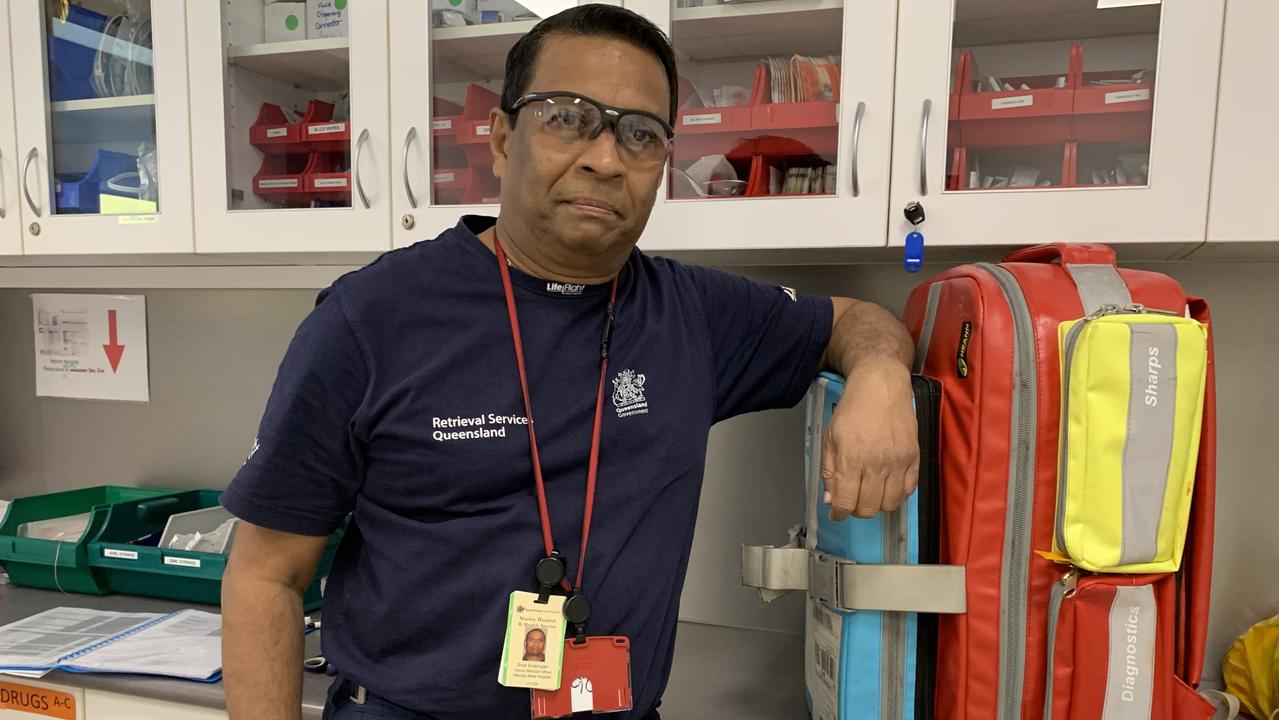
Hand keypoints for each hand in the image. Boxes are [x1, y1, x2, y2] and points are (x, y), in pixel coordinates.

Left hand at [820, 360, 918, 519]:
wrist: (881, 386)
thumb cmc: (852, 410)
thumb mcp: (830, 438)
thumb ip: (829, 471)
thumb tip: (831, 500)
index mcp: (851, 459)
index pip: (846, 502)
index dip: (839, 513)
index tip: (837, 513)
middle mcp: (876, 464)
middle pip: (868, 508)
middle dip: (856, 510)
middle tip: (852, 499)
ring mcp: (898, 462)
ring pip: (889, 504)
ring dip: (877, 504)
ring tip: (870, 493)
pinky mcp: (914, 458)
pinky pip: (908, 491)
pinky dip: (897, 495)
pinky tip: (887, 486)